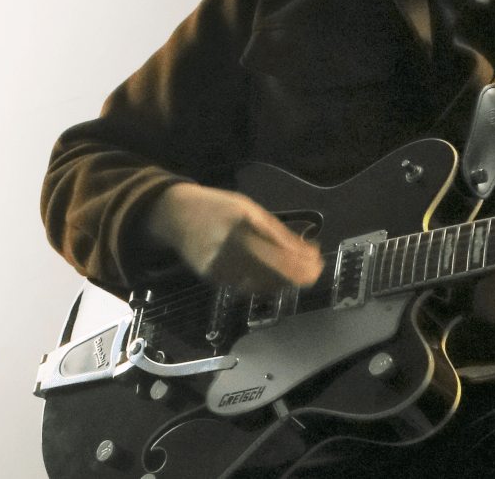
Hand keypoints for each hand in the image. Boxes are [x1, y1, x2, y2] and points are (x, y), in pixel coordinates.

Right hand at [145, 183, 322, 292]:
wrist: (176, 215)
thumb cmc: (218, 207)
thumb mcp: (250, 208)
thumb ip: (276, 231)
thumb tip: (306, 249)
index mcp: (242, 219)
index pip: (279, 246)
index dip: (301, 259)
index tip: (318, 262)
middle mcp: (230, 242)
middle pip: (272, 268)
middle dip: (297, 274)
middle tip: (314, 274)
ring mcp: (219, 262)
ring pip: (260, 282)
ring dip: (284, 282)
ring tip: (299, 277)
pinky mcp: (212, 277)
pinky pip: (245, 287)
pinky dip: (265, 286)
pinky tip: (276, 282)